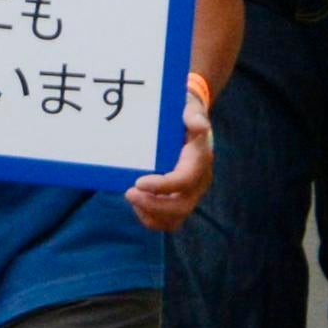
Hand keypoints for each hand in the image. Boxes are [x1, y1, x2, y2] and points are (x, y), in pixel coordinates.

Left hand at [126, 82, 216, 230]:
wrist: (190, 121)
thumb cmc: (185, 114)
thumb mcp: (189, 108)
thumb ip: (193, 115)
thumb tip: (199, 125)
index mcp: (199, 160)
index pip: (184, 180)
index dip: (162, 186)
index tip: (138, 182)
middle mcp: (198, 181)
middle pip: (180, 206)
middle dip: (153, 205)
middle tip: (128, 193)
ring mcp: (190, 193)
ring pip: (175, 218)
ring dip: (151, 215)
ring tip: (132, 198)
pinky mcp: (180, 199)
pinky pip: (168, 219)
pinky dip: (152, 217)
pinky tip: (138, 203)